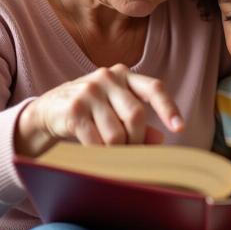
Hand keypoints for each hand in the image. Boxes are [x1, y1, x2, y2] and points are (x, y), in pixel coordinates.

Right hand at [15, 64, 182, 155]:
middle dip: (136, 140)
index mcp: (125, 75)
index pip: (154, 88)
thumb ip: (138, 122)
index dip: (168, 108)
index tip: (179, 129)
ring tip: (111, 154)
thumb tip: (160, 139)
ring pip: (116, 133)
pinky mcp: (74, 109)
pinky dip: (99, 154)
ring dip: (117, 151)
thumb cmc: (92, 109)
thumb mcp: (116, 110)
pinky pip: (96, 141)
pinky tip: (95, 154)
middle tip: (131, 153)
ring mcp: (89, 91)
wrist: (50, 109)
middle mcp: (108, 77)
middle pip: (136, 116)